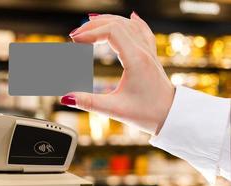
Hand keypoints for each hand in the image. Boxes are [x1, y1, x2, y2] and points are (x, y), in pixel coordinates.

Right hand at [60, 12, 174, 134]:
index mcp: (136, 59)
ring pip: (129, 24)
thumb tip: (66, 97)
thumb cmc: (148, 113)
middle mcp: (144, 50)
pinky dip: (132, 22)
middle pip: (117, 23)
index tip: (74, 41)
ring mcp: (149, 51)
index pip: (111, 31)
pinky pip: (142, 31)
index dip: (90, 33)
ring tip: (90, 24)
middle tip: (75, 35)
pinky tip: (131, 17)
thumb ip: (88, 102)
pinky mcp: (151, 55)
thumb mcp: (115, 109)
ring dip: (108, 21)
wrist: (172, 115)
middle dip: (93, 26)